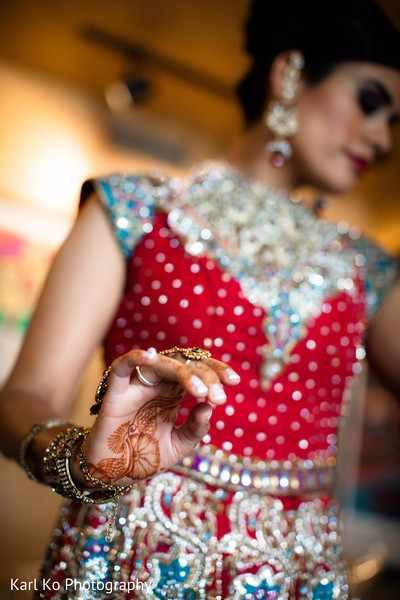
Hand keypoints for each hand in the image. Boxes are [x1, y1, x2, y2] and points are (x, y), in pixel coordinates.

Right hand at [80, 348, 239, 485]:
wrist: (113, 474)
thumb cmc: (145, 457)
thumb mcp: (179, 446)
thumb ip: (195, 429)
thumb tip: (209, 407)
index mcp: (173, 394)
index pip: (197, 371)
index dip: (216, 371)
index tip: (234, 381)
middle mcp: (158, 385)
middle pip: (184, 364)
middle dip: (206, 376)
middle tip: (219, 397)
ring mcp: (137, 386)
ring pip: (162, 364)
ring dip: (184, 373)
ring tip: (201, 391)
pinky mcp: (116, 392)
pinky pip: (123, 367)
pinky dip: (136, 358)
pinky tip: (152, 357)